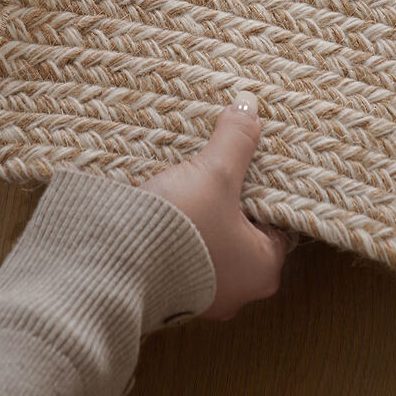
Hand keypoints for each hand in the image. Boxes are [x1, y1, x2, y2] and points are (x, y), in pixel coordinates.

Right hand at [142, 92, 287, 319]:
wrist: (116, 267)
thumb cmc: (180, 231)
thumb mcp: (214, 175)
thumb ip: (236, 139)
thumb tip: (249, 103)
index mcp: (263, 269)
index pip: (278, 220)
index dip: (266, 187)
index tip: (252, 160)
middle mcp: (238, 288)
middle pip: (244, 227)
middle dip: (231, 196)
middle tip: (221, 163)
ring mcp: (203, 293)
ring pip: (213, 238)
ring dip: (204, 210)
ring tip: (194, 176)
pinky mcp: (172, 288)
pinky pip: (185, 248)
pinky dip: (182, 226)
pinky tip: (170, 199)